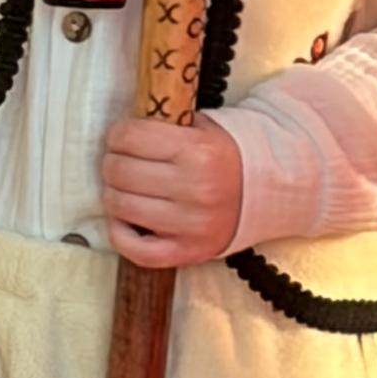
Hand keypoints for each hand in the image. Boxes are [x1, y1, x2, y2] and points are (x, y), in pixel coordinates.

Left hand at [101, 114, 242, 268]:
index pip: (131, 138)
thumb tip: (122, 129)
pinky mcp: (188, 252)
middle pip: (121, 172)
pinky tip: (124, 217)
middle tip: (117, 160)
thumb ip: (165, 124)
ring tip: (122, 186)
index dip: (117, 135)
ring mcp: (191, 225)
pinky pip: (136, 250)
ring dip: (112, 193)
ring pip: (122, 207)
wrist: (265, 192)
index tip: (119, 137)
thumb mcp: (202, 127)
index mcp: (198, 150)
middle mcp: (194, 188)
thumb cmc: (224, 155)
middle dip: (111, 162)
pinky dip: (120, 232)